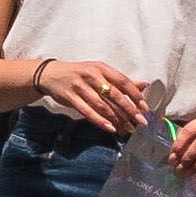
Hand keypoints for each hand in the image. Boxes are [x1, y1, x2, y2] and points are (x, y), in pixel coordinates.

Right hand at [33, 56, 156, 140]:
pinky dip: (99, 120)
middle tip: (140, 121)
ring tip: (127, 128)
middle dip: (129, 109)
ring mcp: (79, 86)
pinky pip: (87, 111)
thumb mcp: (99, 73)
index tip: (145, 107)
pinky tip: (110, 128)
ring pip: (101, 104)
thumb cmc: (80, 74)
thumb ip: (120, 81)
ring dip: (116, 118)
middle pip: (114, 94)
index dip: (135, 95)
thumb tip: (144, 85)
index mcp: (101, 68)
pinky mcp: (69, 97)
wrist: (50, 74)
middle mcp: (91, 75)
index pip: (122, 81)